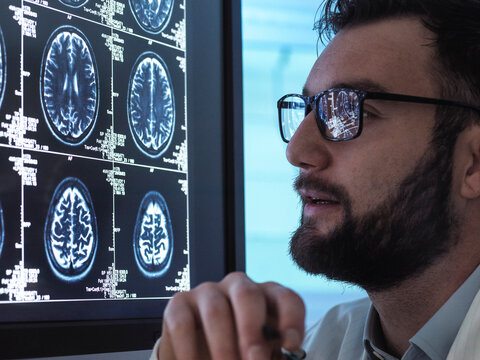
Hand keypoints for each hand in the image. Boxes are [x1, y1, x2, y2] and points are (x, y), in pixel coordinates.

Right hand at [158, 272, 304, 359]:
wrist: (199, 354)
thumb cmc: (239, 352)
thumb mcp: (260, 354)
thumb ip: (270, 354)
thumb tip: (283, 357)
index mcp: (266, 297)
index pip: (285, 298)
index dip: (291, 319)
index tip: (291, 346)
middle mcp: (238, 287)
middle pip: (248, 295)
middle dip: (252, 331)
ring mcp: (207, 292)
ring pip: (216, 309)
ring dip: (222, 345)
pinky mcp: (180, 303)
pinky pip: (183, 322)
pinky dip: (189, 349)